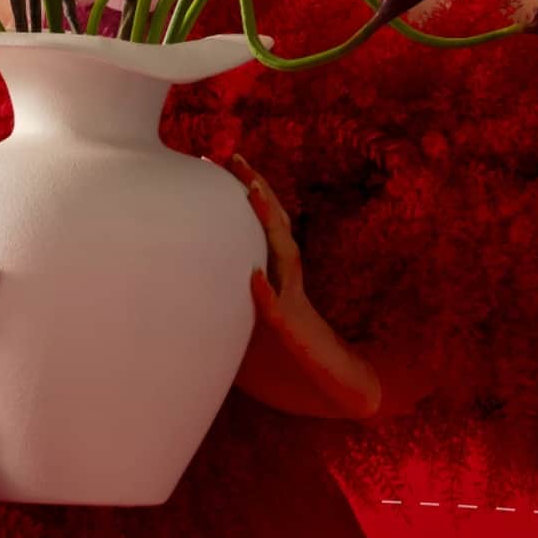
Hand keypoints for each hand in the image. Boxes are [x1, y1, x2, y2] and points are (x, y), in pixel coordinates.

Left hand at [227, 152, 381, 421]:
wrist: (338, 379)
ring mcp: (293, 302)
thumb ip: (237, 296)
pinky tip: (254, 279)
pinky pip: (279, 311)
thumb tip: (199, 284)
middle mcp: (288, 278)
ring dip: (269, 226)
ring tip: (252, 196)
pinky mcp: (294, 332)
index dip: (247, 192)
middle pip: (275, 226)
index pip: (263, 224)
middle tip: (232, 158)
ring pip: (283, 257)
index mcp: (278, 272)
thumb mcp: (258, 314)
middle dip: (256, 190)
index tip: (221, 160)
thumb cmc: (293, 348)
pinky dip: (267, 294)